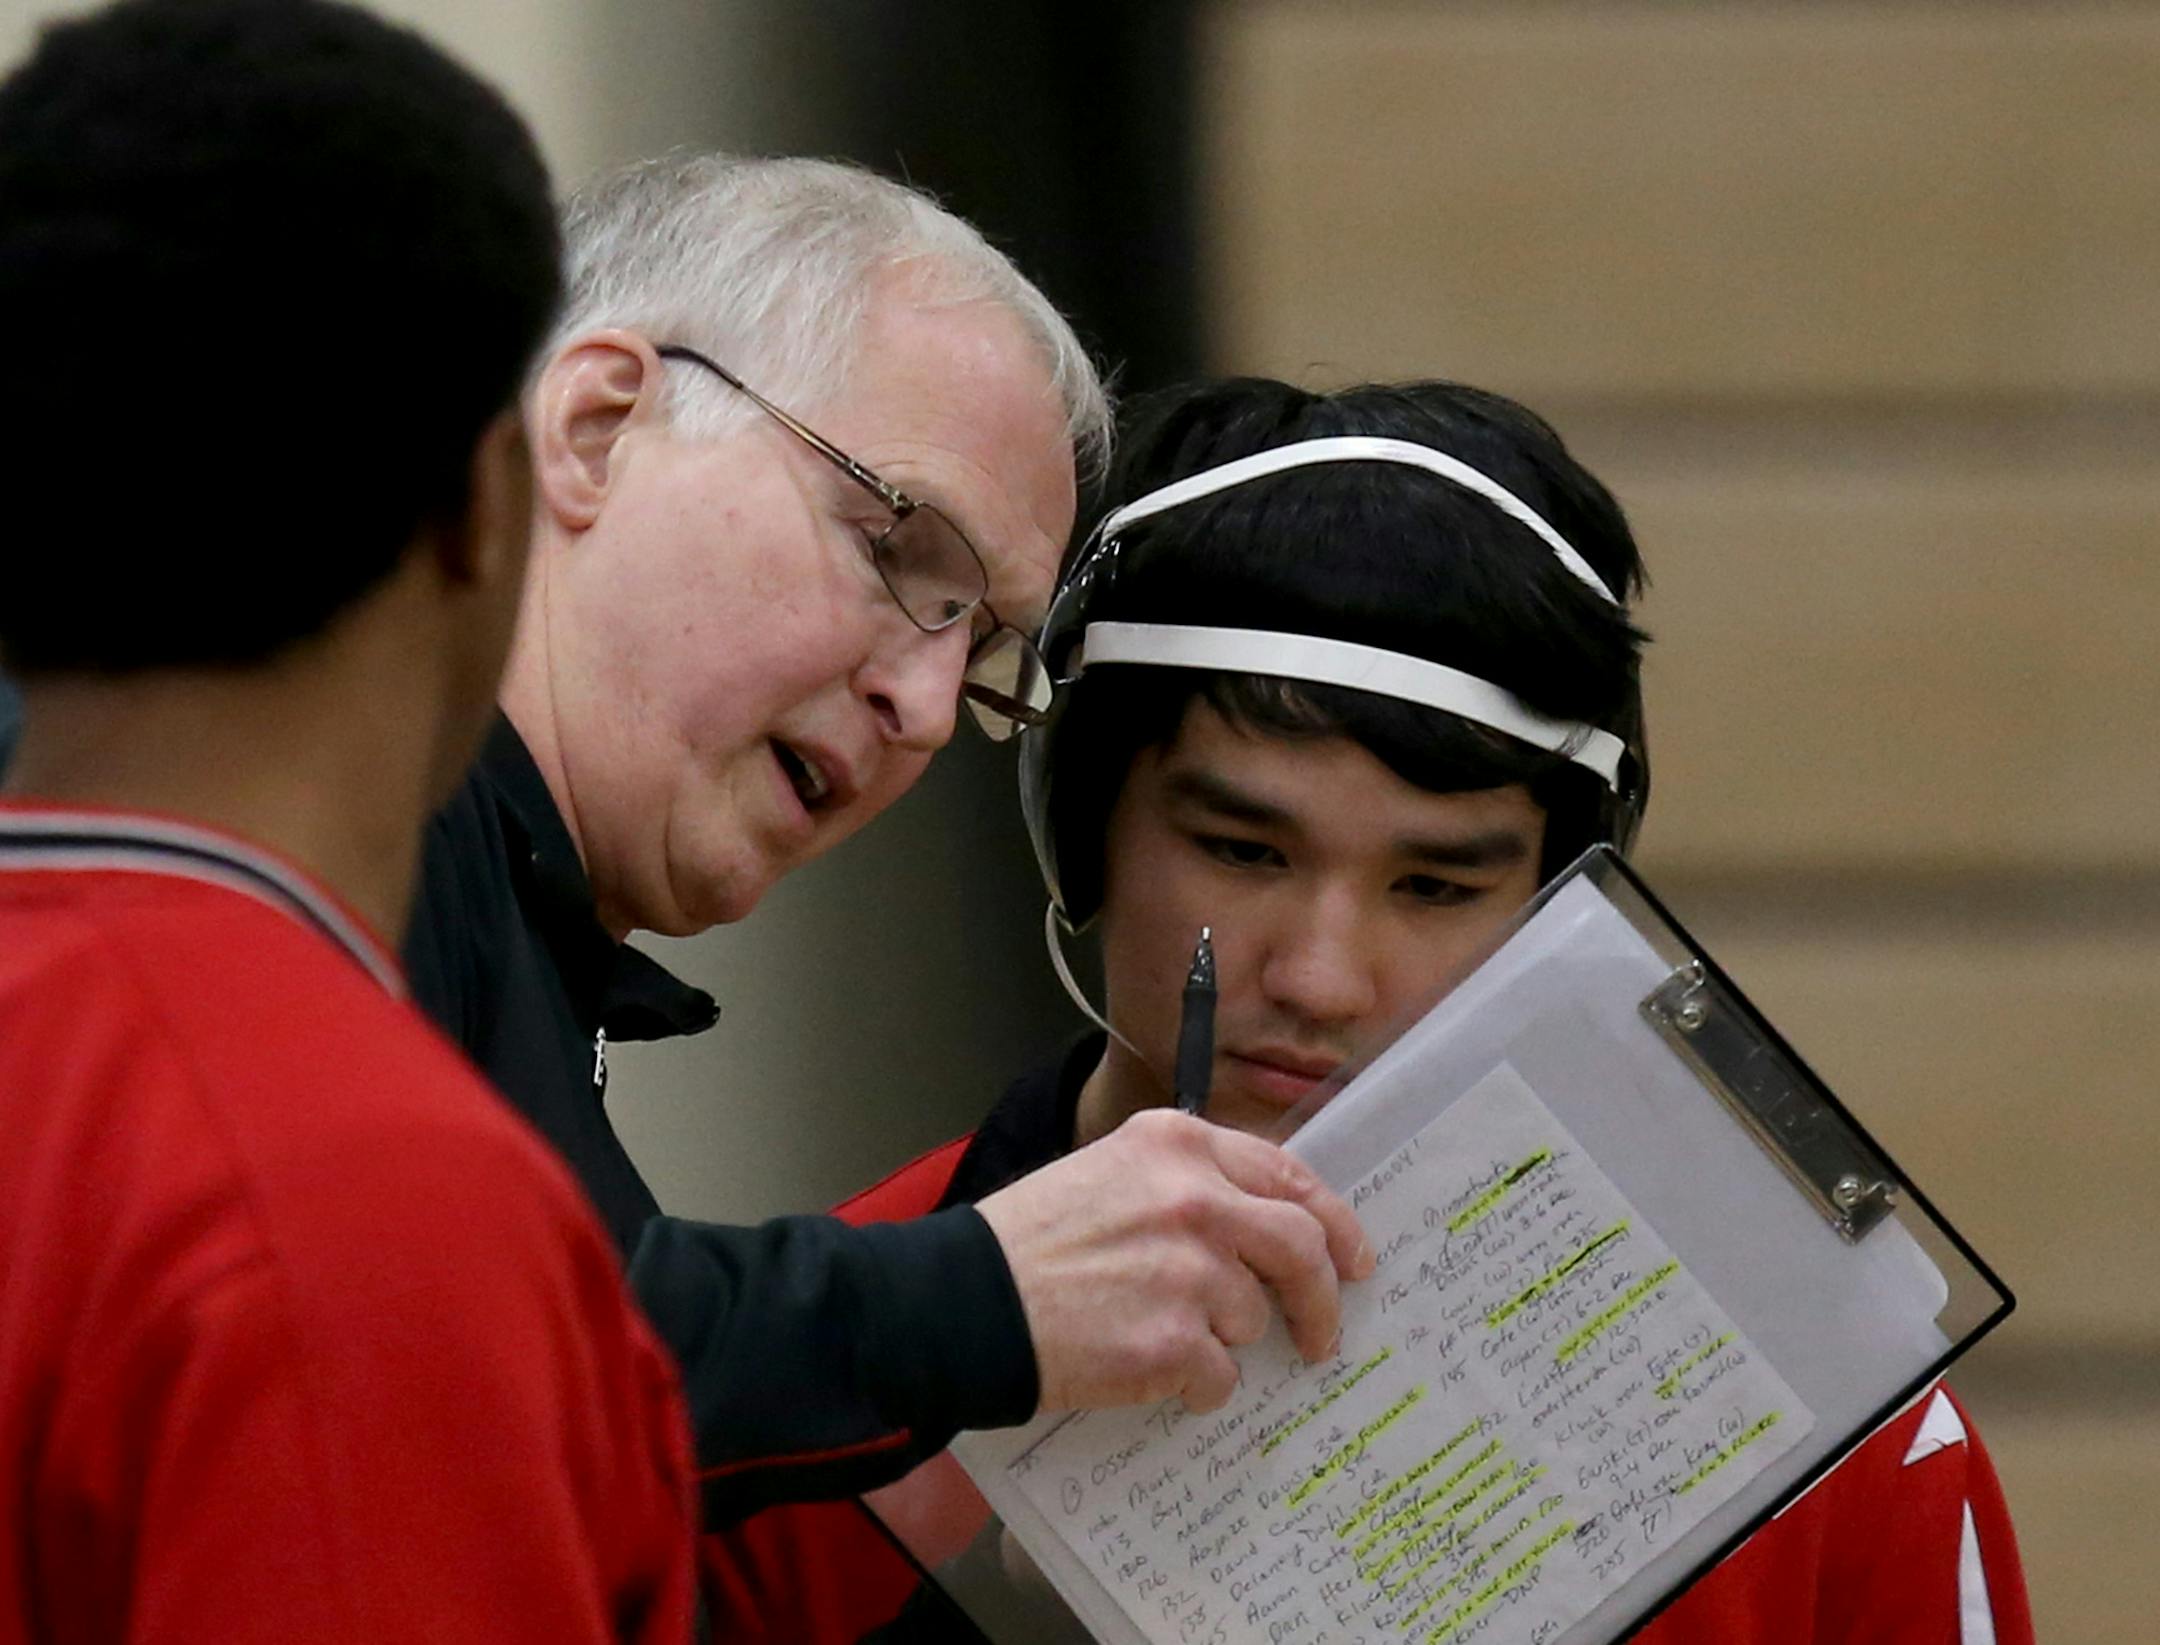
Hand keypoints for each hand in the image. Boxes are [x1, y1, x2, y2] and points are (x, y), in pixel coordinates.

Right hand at [976, 1108, 1373, 1414]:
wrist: (963, 1300)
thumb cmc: (1031, 1240)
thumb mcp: (1111, 1173)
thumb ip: (1188, 1183)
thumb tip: (1263, 1229)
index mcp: (1178, 1144)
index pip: (1289, 1174)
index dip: (1332, 1220)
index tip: (1351, 1258)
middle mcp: (1194, 1197)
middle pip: (1302, 1245)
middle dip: (1323, 1296)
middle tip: (1321, 1333)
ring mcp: (1189, 1271)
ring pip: (1254, 1317)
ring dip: (1224, 1339)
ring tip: (1167, 1338)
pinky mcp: (1173, 1341)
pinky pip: (1220, 1377)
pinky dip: (1196, 1385)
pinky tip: (1151, 1372)